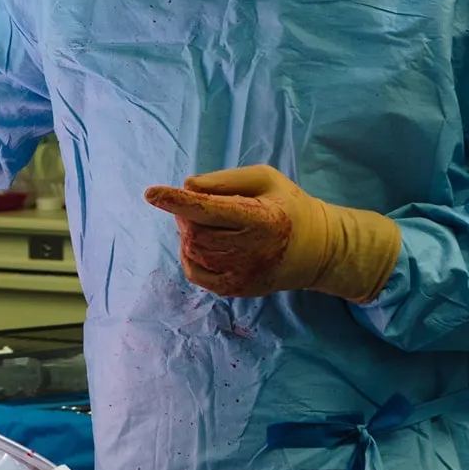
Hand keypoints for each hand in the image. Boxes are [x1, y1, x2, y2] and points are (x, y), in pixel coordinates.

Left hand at [143, 164, 400, 302]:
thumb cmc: (287, 206)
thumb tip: (186, 186)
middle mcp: (254, 252)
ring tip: (206, 222)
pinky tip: (205, 242)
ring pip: (193, 252)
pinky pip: (195, 273)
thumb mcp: (265, 179)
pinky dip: (189, 254)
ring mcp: (245, 276)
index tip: (150, 193)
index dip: (177, 201)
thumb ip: (225, 179)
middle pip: (195, 232)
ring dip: (187, 232)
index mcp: (263, 219)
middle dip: (184, 214)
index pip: (210, 210)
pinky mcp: (237, 290)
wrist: (318, 251)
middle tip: (197, 204)